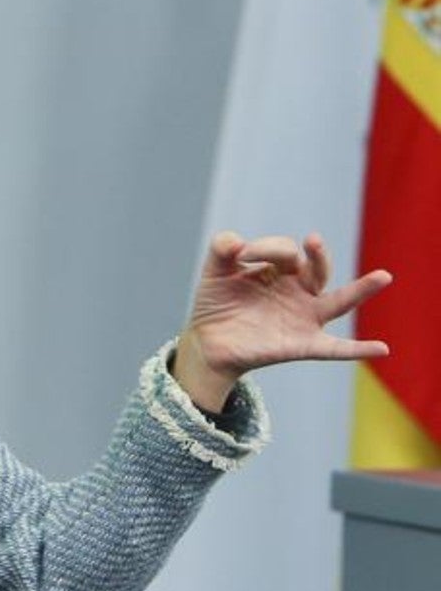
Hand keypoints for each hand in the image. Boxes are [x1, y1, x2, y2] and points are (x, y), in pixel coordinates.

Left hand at [173, 231, 391, 412]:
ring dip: (362, 289)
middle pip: (318, 269)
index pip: (286, 251)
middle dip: (318, 255)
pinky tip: (382, 349)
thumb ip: (220, 250)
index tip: (240, 254)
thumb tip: (236, 242)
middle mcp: (298, 291)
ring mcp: (303, 318)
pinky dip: (358, 349)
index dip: (266, 248)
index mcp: (280, 271)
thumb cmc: (216, 305)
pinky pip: (335, 348)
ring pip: (339, 301)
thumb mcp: (214, 273)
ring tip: (383, 276)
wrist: (208, 342)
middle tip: (312, 241)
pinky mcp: (302, 344)